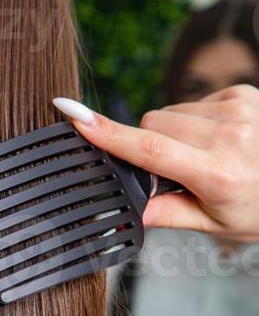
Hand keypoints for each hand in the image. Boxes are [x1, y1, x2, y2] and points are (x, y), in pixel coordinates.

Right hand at [55, 85, 258, 243]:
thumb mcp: (216, 223)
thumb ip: (168, 214)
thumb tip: (130, 210)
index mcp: (217, 173)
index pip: (150, 150)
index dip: (108, 134)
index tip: (74, 117)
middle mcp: (228, 135)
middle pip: (152, 126)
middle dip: (150, 148)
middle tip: (180, 174)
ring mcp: (236, 108)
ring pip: (168, 113)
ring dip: (173, 134)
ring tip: (204, 156)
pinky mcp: (240, 92)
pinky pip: (191, 103)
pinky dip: (193, 122)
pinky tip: (216, 139)